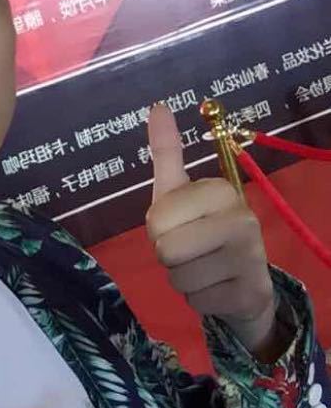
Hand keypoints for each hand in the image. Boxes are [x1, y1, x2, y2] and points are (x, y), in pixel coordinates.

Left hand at [145, 103, 281, 358]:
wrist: (244, 285)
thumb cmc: (201, 230)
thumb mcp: (178, 191)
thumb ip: (167, 152)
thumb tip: (157, 105)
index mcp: (221, 189)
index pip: (157, 219)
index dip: (158, 229)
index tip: (180, 226)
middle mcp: (242, 218)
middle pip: (166, 249)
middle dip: (167, 256)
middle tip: (189, 251)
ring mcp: (251, 257)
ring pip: (178, 278)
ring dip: (182, 279)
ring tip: (203, 269)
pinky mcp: (251, 294)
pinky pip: (196, 302)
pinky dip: (198, 300)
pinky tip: (216, 289)